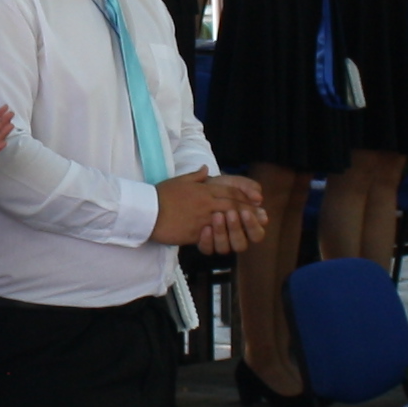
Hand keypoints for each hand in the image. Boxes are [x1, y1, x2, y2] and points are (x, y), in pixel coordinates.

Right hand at [150, 173, 264, 247]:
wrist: (147, 212)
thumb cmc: (161, 195)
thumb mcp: (179, 180)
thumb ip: (195, 176)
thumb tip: (205, 169)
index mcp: (203, 190)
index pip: (229, 191)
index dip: (244, 195)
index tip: (255, 199)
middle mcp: (205, 204)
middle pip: (232, 205)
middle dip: (248, 210)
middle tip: (260, 215)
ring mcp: (201, 219)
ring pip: (226, 220)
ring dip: (240, 223)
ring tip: (251, 227)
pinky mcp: (195, 233)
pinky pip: (213, 234)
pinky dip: (224, 235)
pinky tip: (231, 237)